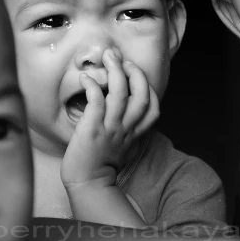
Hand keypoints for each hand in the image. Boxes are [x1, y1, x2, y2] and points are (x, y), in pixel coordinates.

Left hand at [61, 49, 158, 187]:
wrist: (86, 183)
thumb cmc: (101, 164)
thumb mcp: (123, 146)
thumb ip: (128, 130)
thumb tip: (125, 112)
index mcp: (134, 132)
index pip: (154, 107)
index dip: (148, 86)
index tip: (134, 72)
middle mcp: (125, 128)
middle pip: (141, 95)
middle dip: (134, 72)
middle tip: (120, 58)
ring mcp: (109, 128)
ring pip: (120, 93)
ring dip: (115, 71)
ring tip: (107, 56)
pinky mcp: (92, 129)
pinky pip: (96, 101)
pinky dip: (92, 85)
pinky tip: (85, 77)